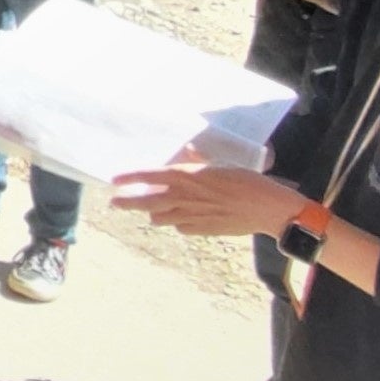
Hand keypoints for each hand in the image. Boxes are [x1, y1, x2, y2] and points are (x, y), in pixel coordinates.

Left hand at [111, 163, 304, 237]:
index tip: (114, 181)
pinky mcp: (202, 230)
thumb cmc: (245, 180)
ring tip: (148, 211)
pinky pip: (181, 227)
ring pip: (161, 217)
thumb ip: (199, 160)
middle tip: (114, 203)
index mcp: (186, 177)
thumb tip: (187, 150)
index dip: (130, 178)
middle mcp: (183, 197)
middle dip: (127, 203)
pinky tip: (180, 219)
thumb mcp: (219, 164)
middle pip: (146, 201)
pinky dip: (177, 223)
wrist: (265, 208)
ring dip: (153, 213)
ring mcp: (191, 216)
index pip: (149, 176)